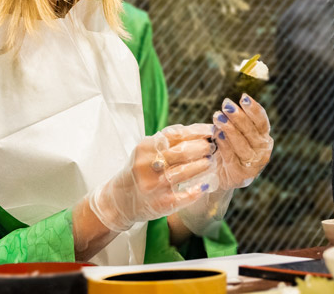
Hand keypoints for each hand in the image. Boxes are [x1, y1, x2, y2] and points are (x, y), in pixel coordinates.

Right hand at [87, 124, 214, 232]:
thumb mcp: (149, 150)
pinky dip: (196, 190)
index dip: (198, 132)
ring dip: (202, 165)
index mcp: (146, 147)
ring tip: (211, 162)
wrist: (120, 200)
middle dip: (202, 148)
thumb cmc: (142, 169)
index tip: (212, 131)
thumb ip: (171, 140)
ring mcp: (153, 185)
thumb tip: (203, 130)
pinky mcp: (159, 203)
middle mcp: (147, 165)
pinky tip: (206, 185)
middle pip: (182, 152)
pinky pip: (183, 196)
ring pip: (183, 172)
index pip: (177, 134)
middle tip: (213, 147)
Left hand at [211, 93, 273, 188]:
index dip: (253, 108)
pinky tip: (217, 134)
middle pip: (251, 130)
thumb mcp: (236, 134)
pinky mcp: (242, 175)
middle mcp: (263, 150)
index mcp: (265, 138)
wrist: (220, 177)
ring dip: (229, 128)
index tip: (243, 97)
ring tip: (217, 117)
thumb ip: (237, 123)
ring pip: (241, 143)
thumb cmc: (229, 150)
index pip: (261, 121)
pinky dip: (223, 144)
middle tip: (226, 105)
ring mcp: (254, 164)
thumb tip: (229, 105)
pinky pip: (231, 156)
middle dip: (238, 116)